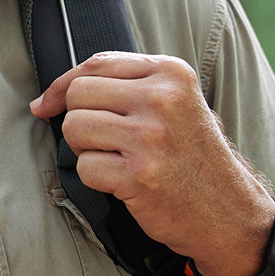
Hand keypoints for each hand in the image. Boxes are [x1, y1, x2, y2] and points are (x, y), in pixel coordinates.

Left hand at [31, 52, 274, 275]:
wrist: (229, 212)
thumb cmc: (189, 153)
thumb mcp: (173, 102)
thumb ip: (124, 84)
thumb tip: (47, 96)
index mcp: (170, 73)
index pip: (95, 64)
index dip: (62, 85)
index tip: (45, 103)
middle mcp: (162, 99)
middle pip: (78, 94)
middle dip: (78, 119)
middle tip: (103, 140)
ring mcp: (150, 137)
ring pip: (74, 127)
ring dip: (83, 148)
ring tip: (113, 158)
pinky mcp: (139, 175)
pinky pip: (84, 167)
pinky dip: (94, 178)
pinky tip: (123, 182)